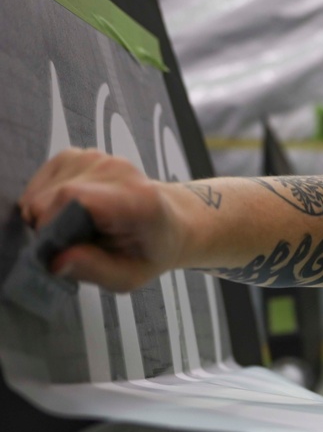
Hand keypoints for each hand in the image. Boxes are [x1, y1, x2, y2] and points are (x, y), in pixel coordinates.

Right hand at [18, 148, 183, 291]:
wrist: (170, 223)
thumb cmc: (150, 251)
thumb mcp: (129, 276)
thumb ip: (94, 269)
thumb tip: (56, 261)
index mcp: (136, 199)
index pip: (73, 196)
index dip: (50, 222)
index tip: (54, 249)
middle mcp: (117, 170)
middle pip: (53, 194)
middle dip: (47, 225)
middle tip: (68, 245)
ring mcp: (98, 158)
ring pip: (43, 188)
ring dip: (46, 214)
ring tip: (74, 230)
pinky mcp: (80, 155)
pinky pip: (43, 179)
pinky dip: (45, 200)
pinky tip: (67, 213)